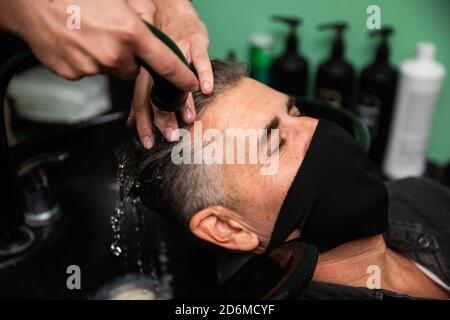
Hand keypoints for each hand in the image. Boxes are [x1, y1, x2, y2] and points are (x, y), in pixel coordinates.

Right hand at [0, 0, 197, 90]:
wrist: (29, 0)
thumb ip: (140, 16)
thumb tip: (152, 28)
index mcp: (130, 33)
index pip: (166, 63)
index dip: (181, 77)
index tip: (190, 85)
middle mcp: (114, 54)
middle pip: (134, 69)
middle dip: (130, 58)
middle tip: (112, 36)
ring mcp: (92, 66)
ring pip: (111, 70)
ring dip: (107, 58)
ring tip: (90, 34)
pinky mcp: (74, 73)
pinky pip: (90, 71)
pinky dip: (87, 61)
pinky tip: (77, 42)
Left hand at [127, 0, 212, 147]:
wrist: (171, 10)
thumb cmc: (161, 44)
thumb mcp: (148, 69)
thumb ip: (142, 96)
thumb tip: (131, 122)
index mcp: (146, 71)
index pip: (141, 101)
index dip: (144, 123)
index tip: (148, 142)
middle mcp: (158, 62)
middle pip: (156, 93)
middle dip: (163, 118)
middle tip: (171, 136)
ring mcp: (177, 51)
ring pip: (177, 78)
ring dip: (183, 100)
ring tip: (189, 118)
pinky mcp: (195, 41)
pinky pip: (200, 58)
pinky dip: (204, 74)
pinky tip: (206, 89)